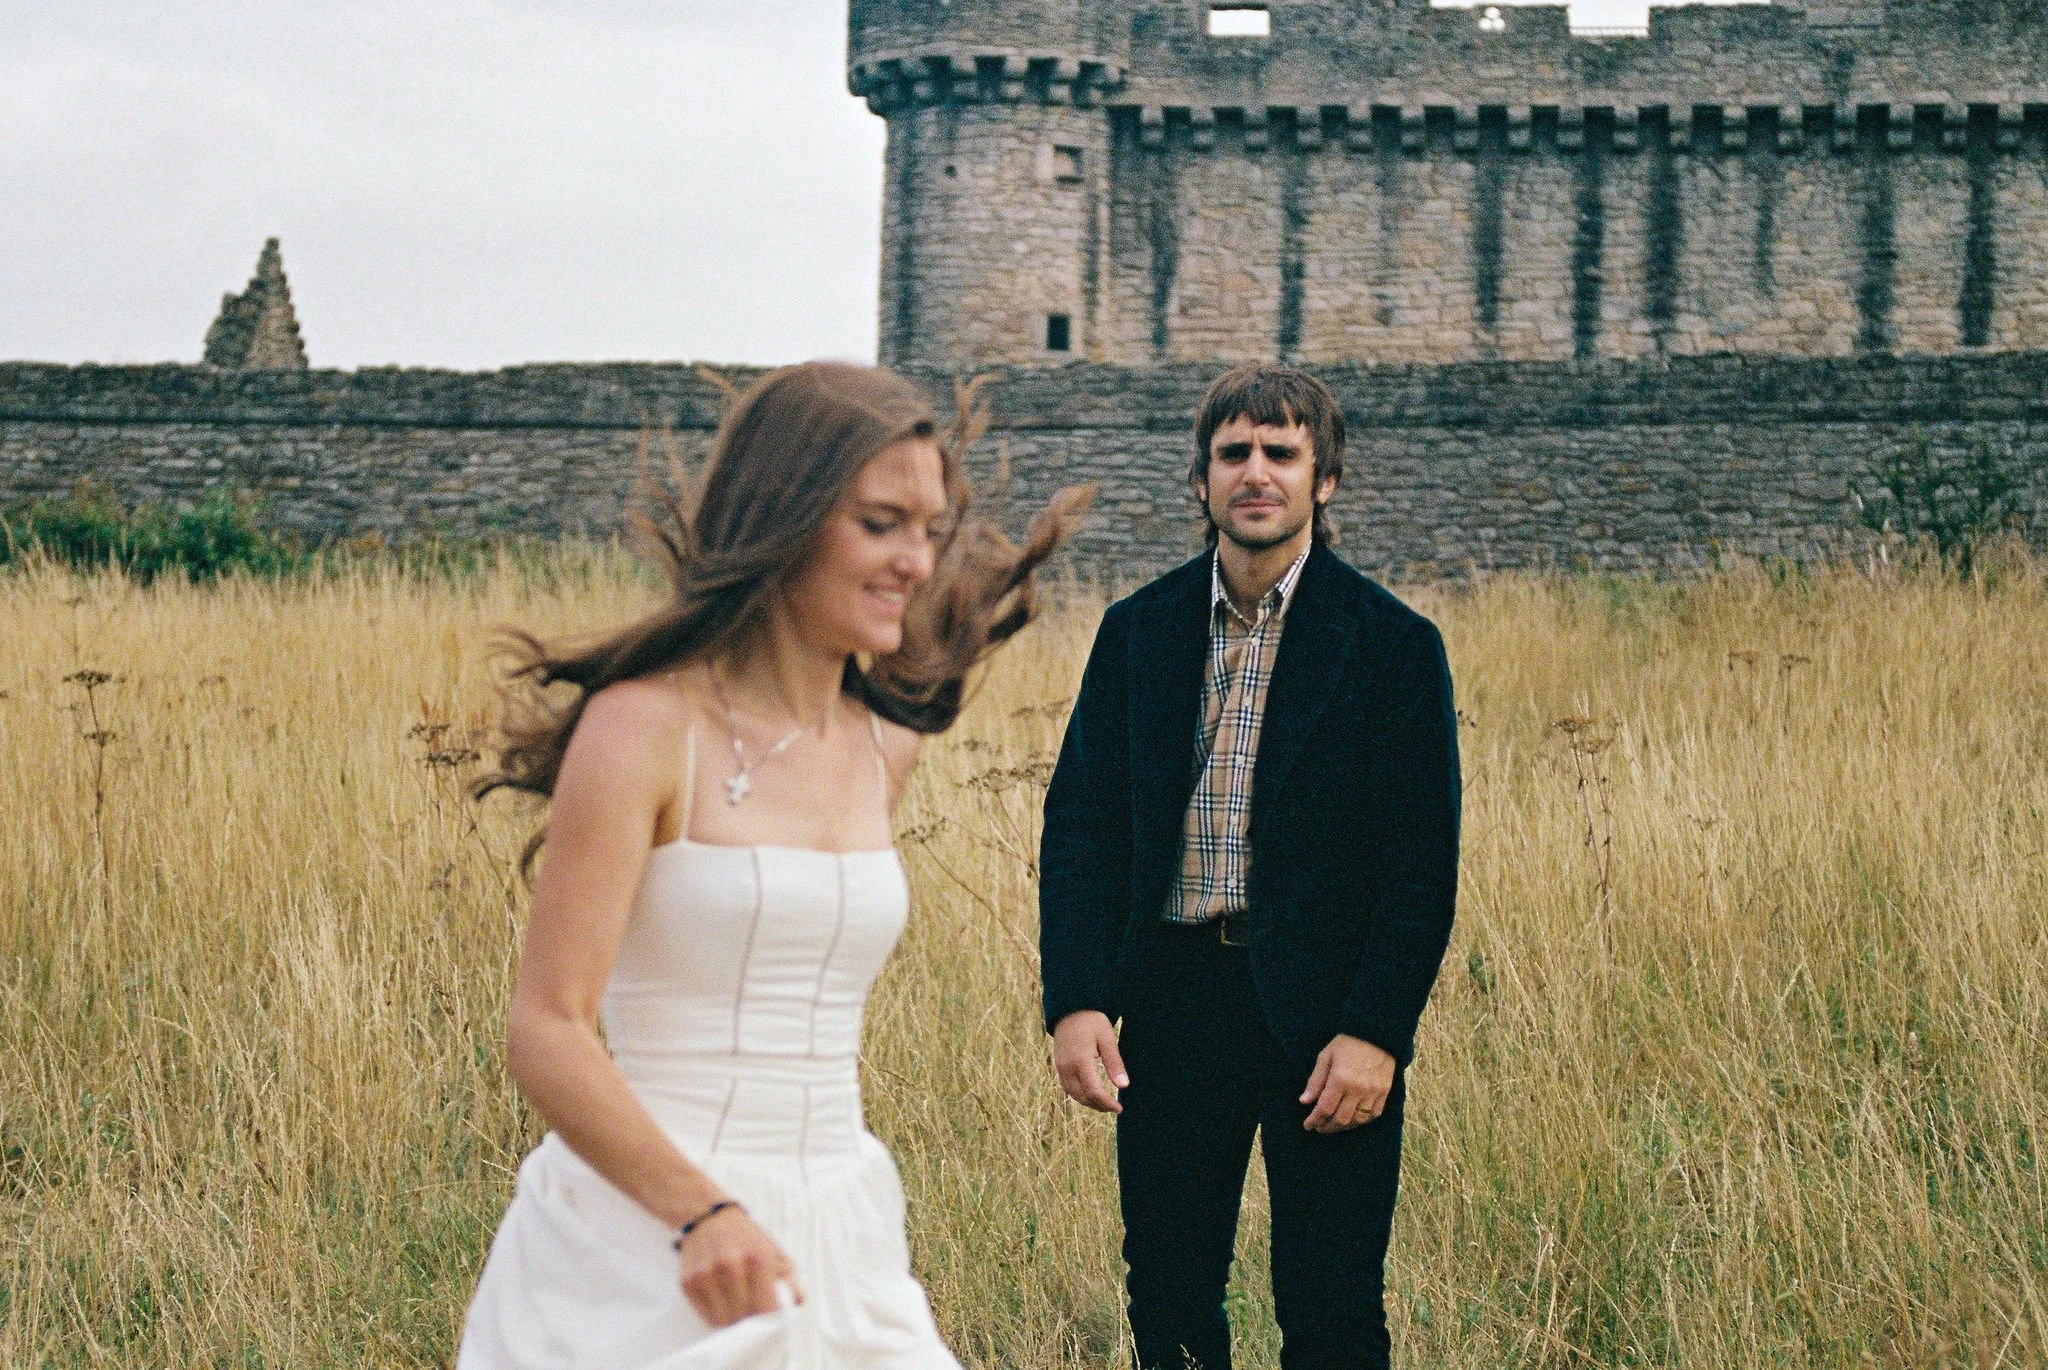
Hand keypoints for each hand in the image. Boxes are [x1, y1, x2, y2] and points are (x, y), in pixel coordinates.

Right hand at [677, 1205, 803, 1327]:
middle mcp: (729, 1266)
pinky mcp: (688, 1282)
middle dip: (750, 1320)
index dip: (770, 1319)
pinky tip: (722, 1303)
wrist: (709, 1217)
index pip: (766, 1308)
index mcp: (756, 1258)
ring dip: (732, 1320)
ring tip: (738, 1308)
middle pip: (743, 1317)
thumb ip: (789, 1280)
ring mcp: (706, 1274)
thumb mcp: (774, 1251)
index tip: (771, 1319)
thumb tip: (796, 1305)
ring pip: (722, 1320)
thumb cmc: (746, 1238)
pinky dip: (715, 1315)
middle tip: (753, 1315)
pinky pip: (705, 1315)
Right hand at [1051, 1010, 1127, 1112]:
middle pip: (1083, 1097)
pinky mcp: (1059, 1066)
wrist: (1070, 1008)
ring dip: (1089, 1102)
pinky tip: (1091, 1094)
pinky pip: (1068, 1088)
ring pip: (1074, 1095)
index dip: (1107, 1104)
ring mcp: (1061, 1067)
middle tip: (1115, 1108)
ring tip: (1105, 1103)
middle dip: (1099, 1106)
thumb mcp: (1107, 1038)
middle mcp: (1067, 1067)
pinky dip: (1080, 1095)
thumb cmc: (1092, 1021)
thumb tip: (1124, 1086)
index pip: (1093, 1091)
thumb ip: (1114, 1063)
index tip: (1119, 1109)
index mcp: (1081, 1060)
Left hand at [1299, 1034, 1394, 1132]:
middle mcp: (1358, 1089)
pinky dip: (1362, 1120)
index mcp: (1340, 1079)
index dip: (1315, 1120)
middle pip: (1341, 1119)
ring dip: (1344, 1126)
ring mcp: (1373, 1092)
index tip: (1308, 1125)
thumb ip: (1315, 1081)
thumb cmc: (1346, 1043)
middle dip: (1328, 1126)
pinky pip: (1373, 1114)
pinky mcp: (1384, 1092)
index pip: (1325, 1109)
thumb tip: (1304, 1101)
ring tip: (1334, 1124)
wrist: (1376, 1033)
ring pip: (1358, 1120)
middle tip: (1320, 1126)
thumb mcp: (1325, 1057)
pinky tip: (1353, 1118)